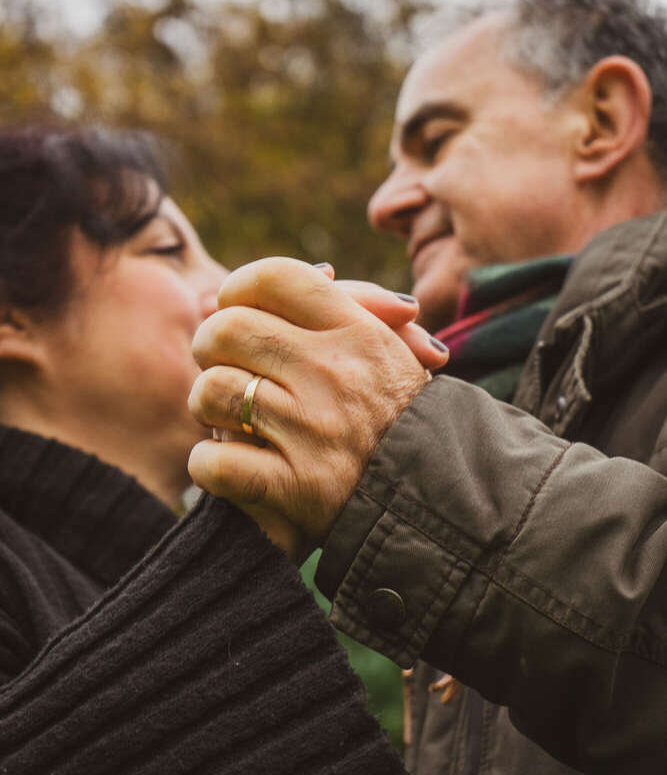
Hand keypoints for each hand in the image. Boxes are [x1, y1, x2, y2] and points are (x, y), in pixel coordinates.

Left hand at [188, 258, 446, 561]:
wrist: (435, 501)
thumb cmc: (395, 418)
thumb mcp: (388, 351)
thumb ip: (347, 305)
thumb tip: (310, 273)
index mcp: (358, 331)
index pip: (274, 277)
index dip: (239, 290)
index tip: (237, 313)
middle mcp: (335, 373)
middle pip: (227, 328)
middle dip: (211, 348)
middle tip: (226, 369)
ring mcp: (313, 430)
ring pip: (213, 389)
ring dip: (208, 407)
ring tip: (231, 420)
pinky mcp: (295, 487)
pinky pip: (214, 462)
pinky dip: (208, 467)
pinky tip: (230, 468)